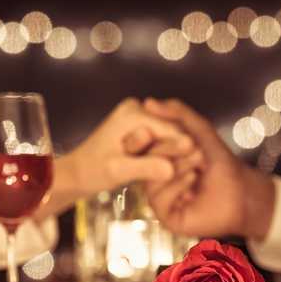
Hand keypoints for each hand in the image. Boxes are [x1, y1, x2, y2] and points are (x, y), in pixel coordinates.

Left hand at [35, 97, 195, 216]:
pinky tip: (177, 171)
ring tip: (191, 172)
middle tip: (199, 171)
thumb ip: (145, 168)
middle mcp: (137, 108)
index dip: (185, 148)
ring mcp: (139, 116)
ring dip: (176, 155)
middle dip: (181, 151)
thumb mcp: (118, 171)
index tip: (202, 164)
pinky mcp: (141, 127)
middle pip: (172, 131)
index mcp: (132, 113)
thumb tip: (172, 170)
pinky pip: (162, 140)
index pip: (170, 129)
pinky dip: (167, 155)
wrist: (77, 173)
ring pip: (170, 136)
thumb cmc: (92, 172)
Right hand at [142, 98, 274, 239]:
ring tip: (200, 163)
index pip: (142, 144)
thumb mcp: (199, 131)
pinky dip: (177, 185)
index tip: (180, 133)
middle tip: (195, 147)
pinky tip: (193, 179)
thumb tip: (148, 102)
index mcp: (158, 159)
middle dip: (171, 149)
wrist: (242, 191)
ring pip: (152, 178)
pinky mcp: (166, 216)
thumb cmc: (221, 163)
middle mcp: (154, 178)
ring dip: (178, 165)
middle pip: (145, 160)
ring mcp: (159, 198)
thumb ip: (177, 114)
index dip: (156, 135)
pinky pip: (159, 199)